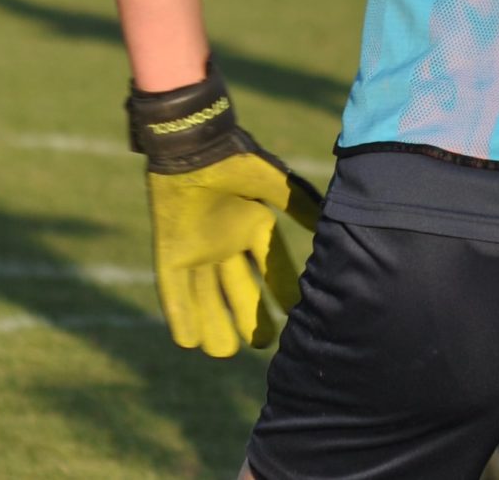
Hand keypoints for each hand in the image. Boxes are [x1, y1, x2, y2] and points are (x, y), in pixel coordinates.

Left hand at [129, 69, 323, 357]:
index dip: (282, 290)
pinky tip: (187, 342)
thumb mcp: (273, 182)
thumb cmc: (233, 158)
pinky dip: (180, 314)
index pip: (271, 265)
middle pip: (239, 288)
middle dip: (250, 316)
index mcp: (252, 224)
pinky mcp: (170, 251)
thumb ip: (298, 204)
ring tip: (223, 354)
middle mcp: (226, 241)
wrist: (190, 144)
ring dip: (214, 323)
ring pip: (207, 295)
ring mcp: (197, 248)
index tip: (298, 315)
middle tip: (262, 345)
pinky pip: (174, 290)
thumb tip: (328, 223)